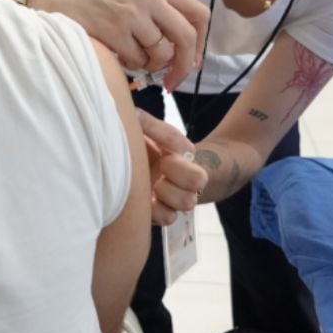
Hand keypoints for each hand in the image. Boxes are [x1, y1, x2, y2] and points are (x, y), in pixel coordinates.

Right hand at [34, 0, 208, 90]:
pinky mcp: (114, 29)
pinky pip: (136, 61)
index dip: (201, 43)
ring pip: (160, 54)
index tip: (193, 61)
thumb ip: (160, 13)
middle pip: (186, 37)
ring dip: (149, 65)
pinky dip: (129, 65)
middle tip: (172, 81)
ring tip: (132, 57)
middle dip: (183, 65)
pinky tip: (116, 53)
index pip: (199, 14)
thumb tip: (184, 53)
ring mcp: (131, 12)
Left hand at [137, 110, 207, 225]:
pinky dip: (156, 211)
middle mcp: (184, 177)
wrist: (143, 173)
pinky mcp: (162, 214)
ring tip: (152, 186)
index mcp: (183, 154)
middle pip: (198, 179)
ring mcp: (175, 197)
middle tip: (161, 166)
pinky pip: (168, 219)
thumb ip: (148, 125)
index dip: (170, 144)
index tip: (159, 146)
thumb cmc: (148, 151)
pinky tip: (145, 201)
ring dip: (167, 193)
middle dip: (178, 172)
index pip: (186, 147)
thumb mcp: (150, 135)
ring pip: (186, 202)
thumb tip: (133, 114)